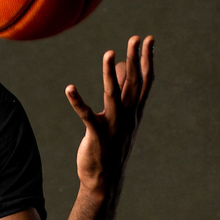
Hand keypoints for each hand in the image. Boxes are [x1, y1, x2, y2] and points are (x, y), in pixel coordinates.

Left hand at [65, 35, 154, 193]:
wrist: (105, 182)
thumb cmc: (111, 148)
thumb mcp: (120, 120)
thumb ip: (121, 95)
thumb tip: (119, 68)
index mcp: (134, 113)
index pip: (145, 82)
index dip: (147, 60)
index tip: (149, 40)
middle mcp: (127, 117)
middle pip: (133, 83)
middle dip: (134, 59)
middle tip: (135, 37)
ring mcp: (113, 126)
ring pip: (113, 95)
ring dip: (109, 74)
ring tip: (108, 53)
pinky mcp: (97, 135)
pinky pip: (86, 115)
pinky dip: (77, 102)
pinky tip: (69, 88)